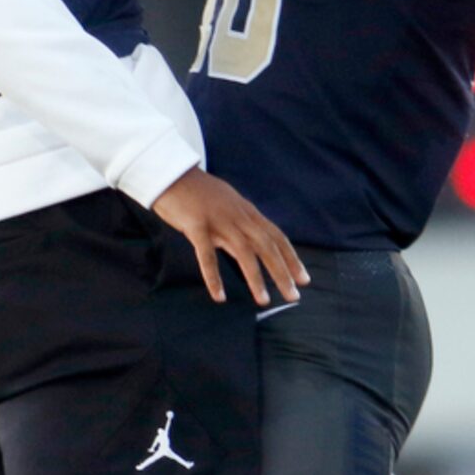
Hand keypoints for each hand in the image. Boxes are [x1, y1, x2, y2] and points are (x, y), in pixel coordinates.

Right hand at [152, 168, 308, 306]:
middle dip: (282, 272)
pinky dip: (214, 277)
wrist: (171, 174)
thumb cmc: (198, 193)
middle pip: (267, 246)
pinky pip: (206, 255)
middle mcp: (238, 216)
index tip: (304, 279)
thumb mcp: (228, 204)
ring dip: (255, 278)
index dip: (291, 258)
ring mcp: (218, 220)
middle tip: (294, 297)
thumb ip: (242, 220)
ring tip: (263, 301)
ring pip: (244, 252)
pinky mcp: (196, 225)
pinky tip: (220, 296)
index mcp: (247, 212)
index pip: (276, 237)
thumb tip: (255, 238)